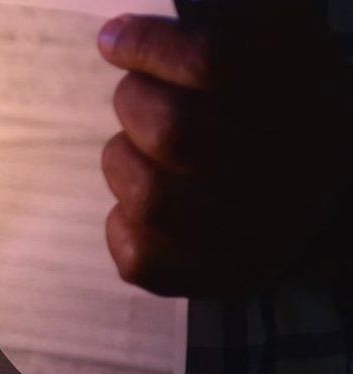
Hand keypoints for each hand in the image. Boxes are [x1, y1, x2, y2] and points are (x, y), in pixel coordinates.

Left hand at [98, 10, 352, 296]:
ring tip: (137, 150)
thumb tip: (138, 25)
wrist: (322, 218)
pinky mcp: (214, 283)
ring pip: (148, 194)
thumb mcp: (281, 58)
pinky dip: (121, 220)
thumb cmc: (278, 120)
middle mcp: (298, 184)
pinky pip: (136, 252)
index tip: (113, 39)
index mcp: (317, 108)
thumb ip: (236, 28)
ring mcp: (259, 244)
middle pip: (174, 130)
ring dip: (121, 160)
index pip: (214, 64)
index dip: (150, 47)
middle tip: (134, 96)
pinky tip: (143, 204)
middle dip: (132, 102)